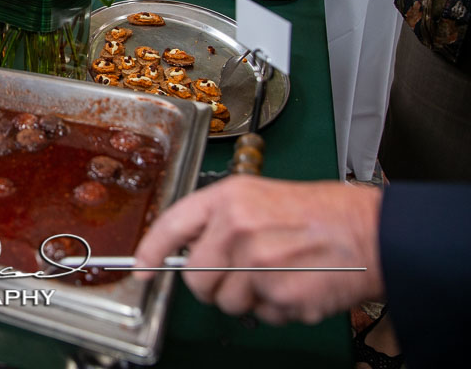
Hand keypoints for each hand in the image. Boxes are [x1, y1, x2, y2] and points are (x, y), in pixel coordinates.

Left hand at [133, 176, 383, 325]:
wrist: (370, 232)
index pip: (172, 224)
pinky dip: (277, 309)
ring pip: (226, 302)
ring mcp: (255, 262)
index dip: (151, 250)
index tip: (141, 268)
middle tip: (244, 273)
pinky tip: (295, 285)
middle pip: (196, 278)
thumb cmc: (320, 212)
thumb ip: (221, 219)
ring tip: (277, 274)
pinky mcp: (277, 293)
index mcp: (228, 198)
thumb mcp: (260, 195)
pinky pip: (261, 315)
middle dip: (214, 284)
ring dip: (248, 298)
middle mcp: (235, 228)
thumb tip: (188, 249)